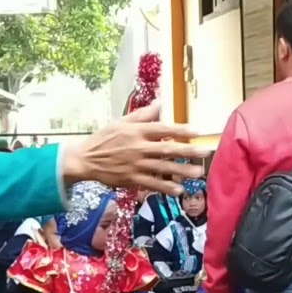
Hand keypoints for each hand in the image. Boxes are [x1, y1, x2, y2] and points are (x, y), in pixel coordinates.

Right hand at [62, 103, 209, 195]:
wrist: (85, 159)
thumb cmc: (104, 139)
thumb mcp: (121, 122)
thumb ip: (142, 114)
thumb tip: (160, 103)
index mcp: (136, 131)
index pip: (163, 129)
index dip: (181, 130)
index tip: (197, 131)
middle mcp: (138, 147)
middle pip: (167, 149)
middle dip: (189, 151)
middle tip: (206, 153)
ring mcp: (135, 165)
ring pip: (162, 168)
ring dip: (182, 171)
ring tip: (198, 173)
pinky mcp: (131, 179)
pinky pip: (151, 184)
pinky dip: (165, 187)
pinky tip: (179, 190)